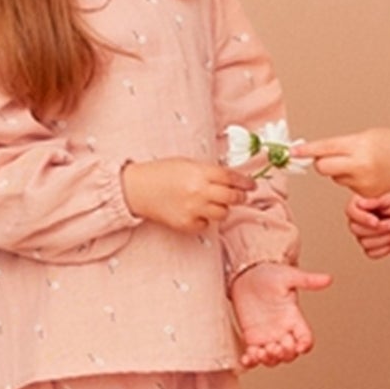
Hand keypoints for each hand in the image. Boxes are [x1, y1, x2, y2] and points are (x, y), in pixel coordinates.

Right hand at [122, 158, 253, 233]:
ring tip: (215, 204)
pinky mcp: (186, 224)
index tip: (252, 185)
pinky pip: (206, 224)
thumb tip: (231, 179)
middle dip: (240, 197)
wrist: (138, 189)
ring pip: (223, 213)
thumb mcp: (187, 164)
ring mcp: (193, 209)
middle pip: (232, 197)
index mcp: (200, 172)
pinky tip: (196, 212)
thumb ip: (209, 171)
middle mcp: (199, 191)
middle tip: (242, 196)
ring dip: (223, 209)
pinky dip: (205, 219)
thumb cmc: (162, 173)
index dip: (245, 182)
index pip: (231, 178)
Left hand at [230, 262, 331, 367]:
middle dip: (284, 354)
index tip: (298, 346)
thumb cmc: (268, 274)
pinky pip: (254, 356)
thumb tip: (328, 279)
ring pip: (274, 358)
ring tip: (260, 351)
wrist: (245, 273)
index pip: (305, 338)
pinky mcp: (252, 338)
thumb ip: (307, 280)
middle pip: (290, 354)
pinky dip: (251, 361)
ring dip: (269, 360)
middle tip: (274, 346)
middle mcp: (283, 330)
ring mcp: (267, 336)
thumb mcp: (288, 276)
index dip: (304, 345)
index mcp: (294, 318)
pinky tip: (247, 358)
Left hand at [296, 129, 389, 197]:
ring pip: (335, 177)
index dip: (305, 151)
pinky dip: (352, 180)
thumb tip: (315, 153)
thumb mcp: (365, 136)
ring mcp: (362, 183)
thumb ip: (340, 145)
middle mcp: (359, 166)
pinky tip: (367, 174)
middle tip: (330, 156)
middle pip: (323, 167)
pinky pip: (347, 187)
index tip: (292, 152)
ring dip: (340, 171)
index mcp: (359, 146)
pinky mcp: (365, 195)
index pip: (324, 148)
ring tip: (361, 163)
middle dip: (321, 162)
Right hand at [346, 190, 389, 258]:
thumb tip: (360, 202)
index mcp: (359, 204)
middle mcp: (359, 220)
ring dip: (384, 238)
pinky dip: (385, 248)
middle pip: (357, 230)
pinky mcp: (372, 246)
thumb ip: (375, 201)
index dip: (362, 218)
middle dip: (379, 229)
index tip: (376, 221)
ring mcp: (364, 234)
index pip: (351, 211)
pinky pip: (372, 253)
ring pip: (365, 243)